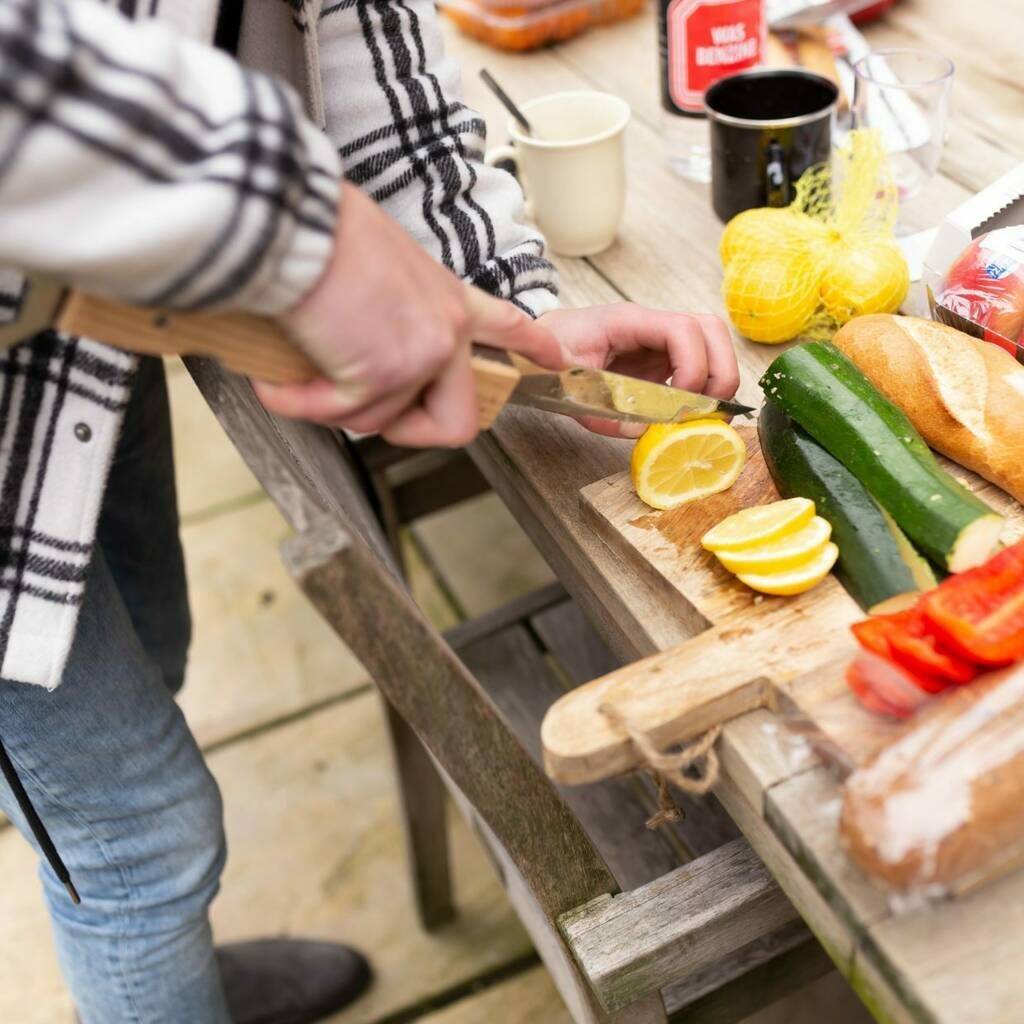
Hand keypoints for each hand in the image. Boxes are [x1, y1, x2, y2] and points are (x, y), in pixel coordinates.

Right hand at [255, 182, 563, 446]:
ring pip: (381, 421)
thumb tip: (364, 345)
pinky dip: (299, 403)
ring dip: (330, 405)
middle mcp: (448, 328)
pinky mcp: (383, 374)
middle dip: (406, 429)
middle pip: (457, 422)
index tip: (555, 360)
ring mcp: (422, 354)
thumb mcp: (380, 263)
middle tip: (360, 407)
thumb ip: (395, 309)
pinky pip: (341, 415)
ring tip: (300, 369)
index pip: (507, 327)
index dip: (531, 349)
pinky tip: (277, 380)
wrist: (292, 220)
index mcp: (449, 296)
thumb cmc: (319, 231)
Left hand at [538, 304, 740, 436]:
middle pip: (711, 329)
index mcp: (627, 321)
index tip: (682, 402)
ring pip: (712, 343)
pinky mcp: (661, 359)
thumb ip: (601, 409)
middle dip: (720, 372)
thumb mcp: (567, 386)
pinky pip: (698, 363)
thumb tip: (641, 431)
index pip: (682, 329)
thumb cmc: (550, 357)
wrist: (539, 347)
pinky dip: (705, 388)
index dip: (693, 366)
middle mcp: (651, 325)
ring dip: (718, 379)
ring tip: (704, 415)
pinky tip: (690, 414)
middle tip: (708, 412)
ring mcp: (659, 340)